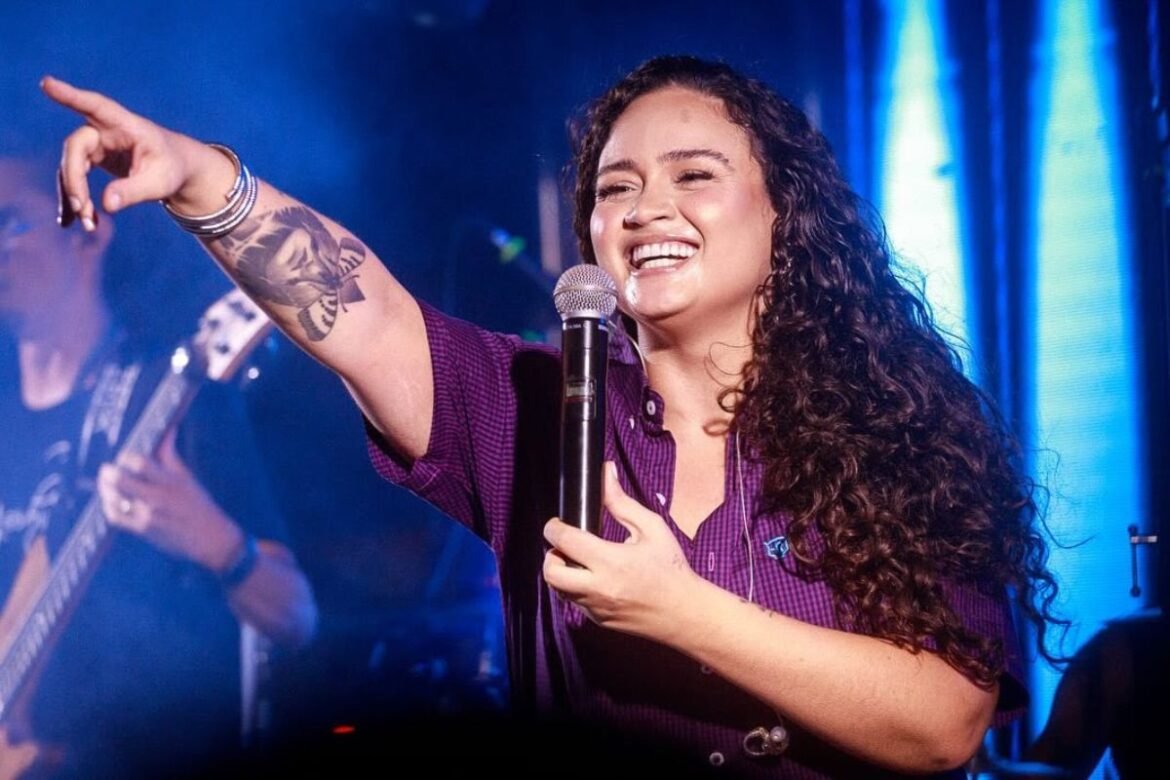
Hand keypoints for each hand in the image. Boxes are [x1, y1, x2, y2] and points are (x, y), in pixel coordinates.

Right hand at [41, 76, 235, 229]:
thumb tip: (106, 206)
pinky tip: (78, 222)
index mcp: (126, 125)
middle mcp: (106, 130)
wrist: (176, 169)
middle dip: (74, 179)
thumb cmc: (172, 168)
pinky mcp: (92, 159)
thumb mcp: (161, 182)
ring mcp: (97, 144)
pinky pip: (75, 178)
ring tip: (88, 224)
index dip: (70, 96)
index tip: (47, 84)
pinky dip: (77, 200)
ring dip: (75, 195)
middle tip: (82, 208)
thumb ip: (135, 191)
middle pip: (76, 147)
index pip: (96, 106)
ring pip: (72, 166)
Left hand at [97, 428, 237, 569]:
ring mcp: (148, 516)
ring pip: (113, 499)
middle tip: (107, 469)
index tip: (125, 457)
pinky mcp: (142, 530)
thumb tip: (167, 429)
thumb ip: (169, 453)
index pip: (140, 463)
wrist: (209, 537)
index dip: (127, 457)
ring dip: (105, 489)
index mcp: (170, 481)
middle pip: (121, 480)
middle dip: (108, 472)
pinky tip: (111, 501)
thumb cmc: (198, 503)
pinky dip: (108, 506)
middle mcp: (157, 498)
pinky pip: (115, 517)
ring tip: (106, 484)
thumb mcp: (186, 477)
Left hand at [542, 462, 701, 641]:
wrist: (685, 613)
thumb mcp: (651, 528)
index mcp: (611, 561)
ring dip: (562, 572)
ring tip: (581, 561)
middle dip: (551, 554)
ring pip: (559, 589)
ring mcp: (596, 608)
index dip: (553, 528)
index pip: (565, 541)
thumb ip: (621, 502)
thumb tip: (606, 472)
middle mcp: (598, 588)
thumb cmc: (671, 568)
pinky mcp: (598, 621)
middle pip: (550, 572)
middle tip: (566, 546)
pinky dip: (576, 588)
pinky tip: (596, 578)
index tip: (557, 523)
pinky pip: (575, 602)